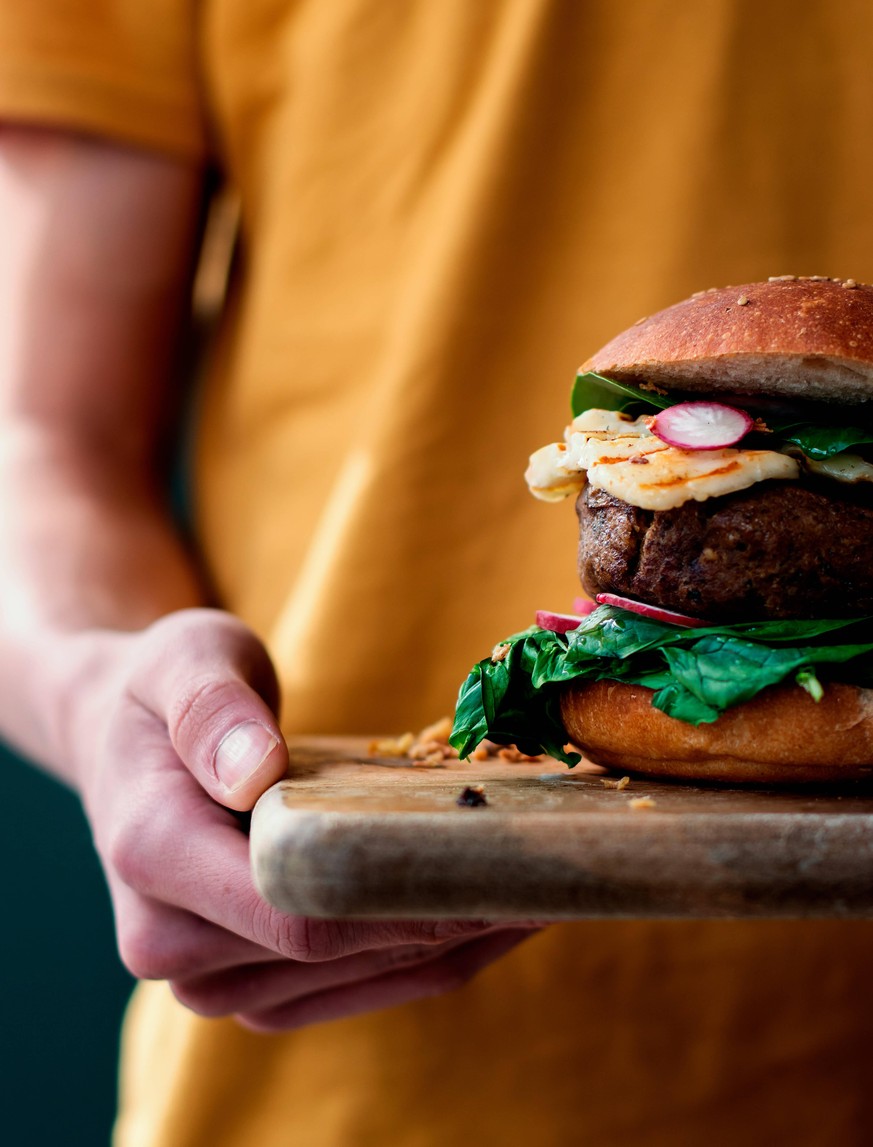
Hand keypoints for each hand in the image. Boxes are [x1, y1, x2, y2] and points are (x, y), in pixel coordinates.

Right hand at [65, 609, 537, 1030]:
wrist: (128, 744)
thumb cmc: (163, 690)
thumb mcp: (183, 660)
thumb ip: (211, 710)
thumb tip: (254, 774)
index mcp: (152, 855)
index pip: (293, 907)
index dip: (402, 896)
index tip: (496, 860)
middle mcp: (171, 944)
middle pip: (340, 951)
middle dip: (448, 911)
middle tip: (553, 864)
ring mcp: (216, 978)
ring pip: (364, 981)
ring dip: (458, 938)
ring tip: (546, 885)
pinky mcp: (259, 986)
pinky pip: (362, 988)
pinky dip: (436, 954)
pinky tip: (498, 912)